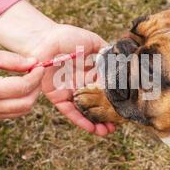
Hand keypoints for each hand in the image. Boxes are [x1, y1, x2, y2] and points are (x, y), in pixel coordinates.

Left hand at [0, 0, 114, 134]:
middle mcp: (82, 84)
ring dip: (95, 123)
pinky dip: (81, 120)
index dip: (114, 100)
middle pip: (96, 103)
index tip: (125, 109)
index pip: (106, 90)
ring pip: (85, 111)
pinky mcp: (57, 96)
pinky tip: (92, 129)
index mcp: (91, 73)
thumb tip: (124, 61)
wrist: (44, 38)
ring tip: (106, 132)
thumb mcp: (93, 42)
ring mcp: (70, 91)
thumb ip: (106, 53)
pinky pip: (70, 111)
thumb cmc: (67, 37)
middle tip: (118, 125)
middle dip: (107, 115)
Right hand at [0, 47, 43, 120]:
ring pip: (22, 111)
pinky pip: (11, 113)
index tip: (40, 65)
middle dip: (36, 87)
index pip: (25, 86)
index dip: (36, 75)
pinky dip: (20, 102)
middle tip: (36, 73)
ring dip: (30, 96)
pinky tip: (18, 88)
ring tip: (28, 79)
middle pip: (27, 103)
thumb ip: (14, 61)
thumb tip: (35, 63)